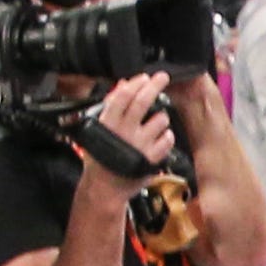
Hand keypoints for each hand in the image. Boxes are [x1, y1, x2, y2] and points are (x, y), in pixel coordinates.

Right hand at [76, 73, 174, 202]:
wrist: (104, 188)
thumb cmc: (100, 157)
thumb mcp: (98, 130)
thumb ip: (110, 107)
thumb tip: (123, 84)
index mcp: (107, 124)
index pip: (122, 96)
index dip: (135, 83)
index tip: (145, 77)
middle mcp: (123, 132)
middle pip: (143, 102)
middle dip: (155, 85)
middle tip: (163, 77)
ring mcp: (138, 145)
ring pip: (160, 119)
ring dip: (161, 118)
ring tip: (154, 125)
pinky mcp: (151, 158)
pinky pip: (168, 139)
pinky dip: (166, 136)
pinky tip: (159, 139)